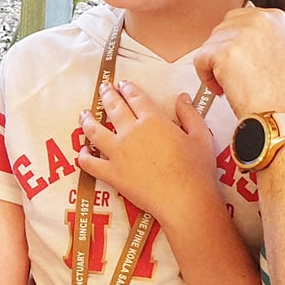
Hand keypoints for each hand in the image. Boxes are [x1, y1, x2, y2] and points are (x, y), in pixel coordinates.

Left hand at [76, 81, 222, 227]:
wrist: (184, 200)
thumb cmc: (197, 169)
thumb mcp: (201, 136)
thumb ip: (190, 114)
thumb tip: (182, 97)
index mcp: (153, 120)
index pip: (136, 97)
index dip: (128, 88)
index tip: (123, 84)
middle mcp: (131, 132)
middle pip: (113, 107)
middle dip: (107, 95)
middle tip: (103, 88)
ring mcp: (118, 153)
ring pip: (94, 131)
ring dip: (87, 120)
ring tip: (83, 114)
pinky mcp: (112, 174)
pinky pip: (90, 163)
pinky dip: (84, 155)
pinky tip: (83, 150)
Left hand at [193, 5, 284, 118]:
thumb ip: (266, 39)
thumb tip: (244, 41)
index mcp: (276, 17)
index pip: (240, 18)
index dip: (235, 43)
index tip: (239, 63)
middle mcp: (260, 19)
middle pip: (222, 29)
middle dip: (223, 53)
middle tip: (235, 76)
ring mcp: (242, 33)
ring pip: (210, 44)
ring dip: (215, 66)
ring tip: (233, 85)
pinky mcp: (225, 51)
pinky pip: (201, 59)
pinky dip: (206, 77)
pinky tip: (223, 90)